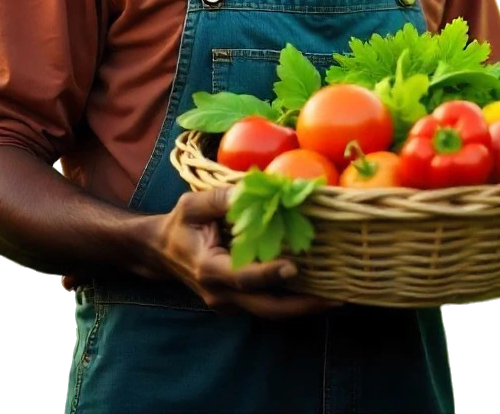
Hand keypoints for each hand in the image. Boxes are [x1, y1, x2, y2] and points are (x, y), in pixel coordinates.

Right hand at [64, 188, 342, 321]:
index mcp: (208, 269)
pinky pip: (268, 304)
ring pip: (271, 311)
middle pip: (267, 308)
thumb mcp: (193, 204)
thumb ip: (221, 198)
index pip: (243, 277)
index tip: (294, 266)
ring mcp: (230, 302)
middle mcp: (221, 293)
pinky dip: (293, 298)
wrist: (160, 251)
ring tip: (338, 294)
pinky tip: (319, 285)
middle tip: (337, 297)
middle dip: (303, 306)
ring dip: (304, 305)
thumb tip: (253, 189)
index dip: (269, 273)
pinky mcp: (238, 302)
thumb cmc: (180, 224)